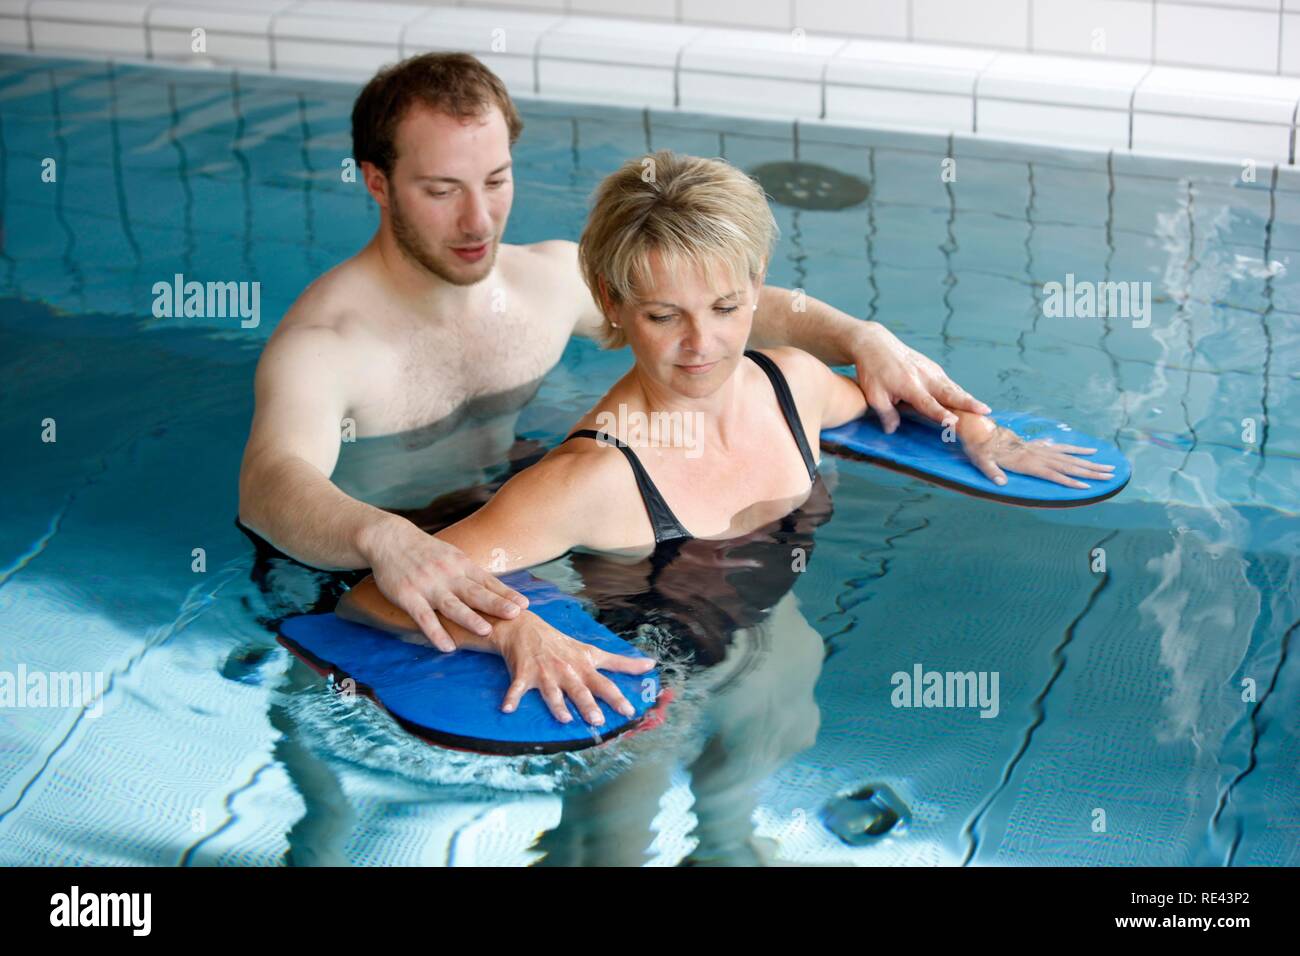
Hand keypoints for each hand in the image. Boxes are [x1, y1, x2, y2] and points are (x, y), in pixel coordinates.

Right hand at [357, 515, 528, 651]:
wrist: (390, 539)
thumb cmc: (426, 551)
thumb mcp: (452, 556)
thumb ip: (471, 573)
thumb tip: (497, 590)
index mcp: (461, 565)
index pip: (488, 581)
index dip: (506, 594)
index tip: (524, 605)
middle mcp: (447, 575)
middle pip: (475, 592)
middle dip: (496, 604)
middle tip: (515, 615)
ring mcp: (428, 586)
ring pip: (452, 605)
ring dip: (469, 619)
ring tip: (486, 631)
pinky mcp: (408, 596)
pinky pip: (424, 617)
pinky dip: (435, 632)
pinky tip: (447, 646)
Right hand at [490, 611, 656, 725]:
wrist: (525, 628)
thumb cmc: (562, 644)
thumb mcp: (592, 652)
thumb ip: (621, 662)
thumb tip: (651, 665)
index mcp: (584, 666)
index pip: (605, 682)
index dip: (618, 697)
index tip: (629, 711)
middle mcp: (567, 671)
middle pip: (580, 690)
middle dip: (589, 704)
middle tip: (598, 720)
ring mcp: (545, 673)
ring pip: (553, 692)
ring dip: (557, 705)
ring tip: (564, 719)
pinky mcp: (523, 674)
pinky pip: (517, 688)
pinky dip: (512, 698)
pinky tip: (507, 709)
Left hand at [851, 322, 988, 431]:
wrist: (875, 344)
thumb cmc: (872, 371)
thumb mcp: (873, 395)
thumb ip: (886, 414)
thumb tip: (893, 430)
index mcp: (909, 385)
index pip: (927, 403)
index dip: (940, 413)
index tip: (953, 421)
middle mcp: (923, 377)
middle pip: (949, 392)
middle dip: (967, 402)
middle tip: (985, 411)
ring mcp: (930, 370)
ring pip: (952, 387)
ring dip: (968, 398)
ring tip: (984, 409)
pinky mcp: (933, 368)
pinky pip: (949, 382)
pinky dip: (960, 392)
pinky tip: (969, 401)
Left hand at [953, 414, 1115, 487]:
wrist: (982, 431)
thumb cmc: (980, 449)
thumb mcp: (981, 462)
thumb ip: (991, 472)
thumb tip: (1000, 483)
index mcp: (1027, 462)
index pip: (1053, 474)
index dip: (1070, 480)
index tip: (1087, 486)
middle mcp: (1038, 455)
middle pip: (1069, 465)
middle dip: (1091, 471)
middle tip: (1110, 475)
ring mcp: (1041, 450)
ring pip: (1070, 458)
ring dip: (1089, 463)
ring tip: (1107, 467)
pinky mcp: (1040, 446)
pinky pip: (1063, 449)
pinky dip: (1077, 451)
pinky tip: (1089, 452)